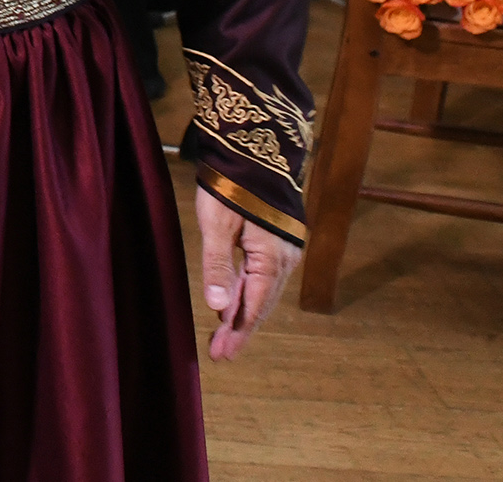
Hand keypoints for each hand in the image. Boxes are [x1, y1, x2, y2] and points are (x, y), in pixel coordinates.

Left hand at [196, 189, 301, 360]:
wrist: (255, 148)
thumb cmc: (231, 185)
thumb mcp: (217, 226)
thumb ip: (218, 267)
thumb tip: (218, 308)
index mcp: (272, 257)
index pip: (254, 306)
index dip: (238, 331)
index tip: (222, 354)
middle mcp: (285, 257)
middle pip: (262, 303)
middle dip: (240, 329)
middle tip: (220, 354)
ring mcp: (284, 249)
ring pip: (263, 291)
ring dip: (244, 312)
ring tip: (223, 336)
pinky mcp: (278, 240)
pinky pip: (264, 275)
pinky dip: (249, 292)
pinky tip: (234, 303)